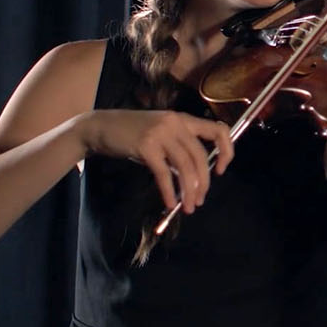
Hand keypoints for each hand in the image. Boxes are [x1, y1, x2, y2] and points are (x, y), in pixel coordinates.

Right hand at [81, 110, 233, 213]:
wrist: (100, 127)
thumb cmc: (131, 133)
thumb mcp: (160, 134)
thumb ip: (178, 149)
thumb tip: (194, 177)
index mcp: (183, 119)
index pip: (218, 129)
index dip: (227, 151)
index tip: (220, 170)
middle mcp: (175, 123)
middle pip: (200, 156)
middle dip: (203, 182)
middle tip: (199, 200)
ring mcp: (160, 133)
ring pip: (185, 166)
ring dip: (189, 190)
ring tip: (188, 207)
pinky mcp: (146, 146)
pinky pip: (164, 174)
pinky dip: (169, 191)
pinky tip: (171, 203)